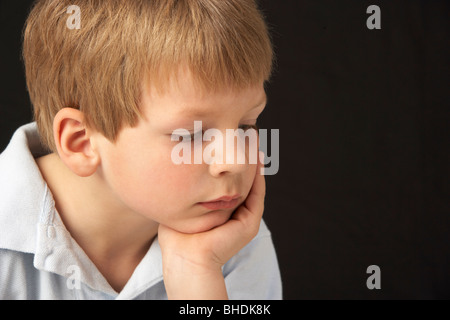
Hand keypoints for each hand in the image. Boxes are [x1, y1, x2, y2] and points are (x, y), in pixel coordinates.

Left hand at [158, 151, 265, 298]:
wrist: (184, 257)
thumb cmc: (176, 234)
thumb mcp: (182, 204)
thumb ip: (185, 187)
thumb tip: (174, 162)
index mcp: (223, 210)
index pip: (230, 180)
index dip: (232, 160)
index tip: (228, 139)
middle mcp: (236, 213)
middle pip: (244, 179)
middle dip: (245, 155)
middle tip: (246, 132)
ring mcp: (245, 218)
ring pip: (253, 183)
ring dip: (254, 161)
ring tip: (253, 138)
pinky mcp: (250, 223)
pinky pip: (256, 194)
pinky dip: (257, 175)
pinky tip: (254, 156)